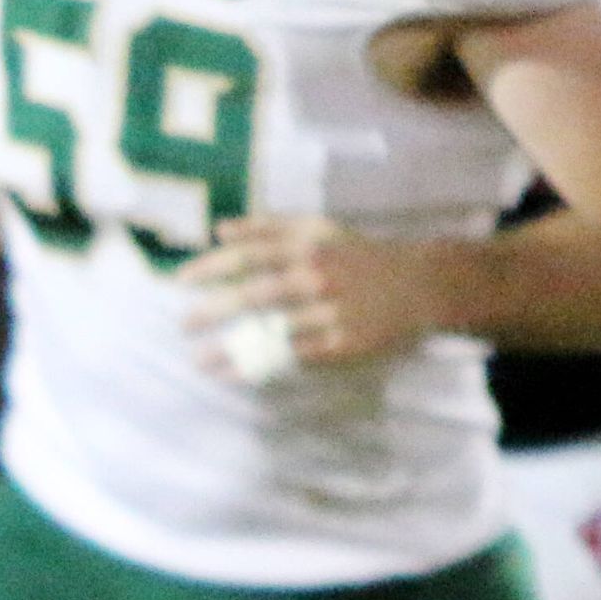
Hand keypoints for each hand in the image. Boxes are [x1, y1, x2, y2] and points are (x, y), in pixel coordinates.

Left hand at [174, 215, 460, 375]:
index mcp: (308, 245)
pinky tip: (238, 374)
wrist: (419, 284)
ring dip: (233, 349)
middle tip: (184, 326)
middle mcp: (317, 277)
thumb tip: (221, 229)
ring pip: (274, 333)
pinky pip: (295, 359)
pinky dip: (264, 367)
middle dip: (214, 311)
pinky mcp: (344, 344)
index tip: (180, 280)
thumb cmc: (358, 255)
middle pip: (256, 294)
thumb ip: (269, 225)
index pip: (250, 254)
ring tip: (201, 362)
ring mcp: (332, 313)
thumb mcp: (319, 228)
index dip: (212, 266)